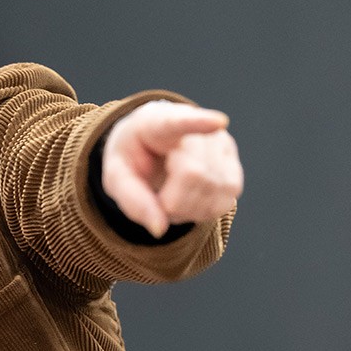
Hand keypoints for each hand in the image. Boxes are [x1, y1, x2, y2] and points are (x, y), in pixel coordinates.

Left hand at [101, 100, 243, 237]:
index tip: (218, 123)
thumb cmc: (133, 159)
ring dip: (189, 209)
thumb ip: (133, 201)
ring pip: (215, 189)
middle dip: (173, 202)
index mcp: (159, 123)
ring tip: (172, 199)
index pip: (180, 121)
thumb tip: (159, 230)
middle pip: (195, 174)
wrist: (151, 148)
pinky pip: (226, 199)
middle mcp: (196, 128)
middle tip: (158, 200)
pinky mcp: (234, 165)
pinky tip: (190, 203)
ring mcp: (220, 145)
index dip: (200, 122)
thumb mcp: (117, 177)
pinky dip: (205, 212)